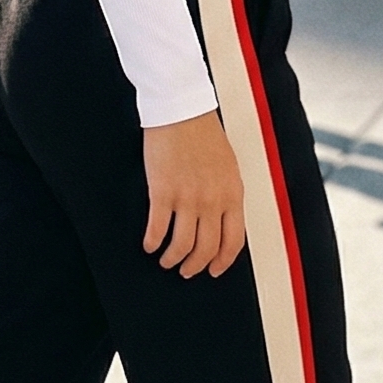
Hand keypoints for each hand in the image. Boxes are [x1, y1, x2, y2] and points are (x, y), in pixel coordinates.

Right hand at [143, 112, 245, 279]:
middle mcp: (213, 201)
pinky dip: (152, 242)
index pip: (233, 242)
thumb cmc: (205, 135)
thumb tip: (221, 221)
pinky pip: (157, 229)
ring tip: (166, 260)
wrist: (182, 112)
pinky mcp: (162, 192)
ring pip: (181, 245)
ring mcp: (187, 198)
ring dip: (172, 259)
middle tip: (186, 270)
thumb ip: (227, 195)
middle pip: (206, 249)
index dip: (222, 262)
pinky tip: (149, 244)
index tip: (213, 270)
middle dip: (195, 266)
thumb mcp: (229, 168)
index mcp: (233, 195)